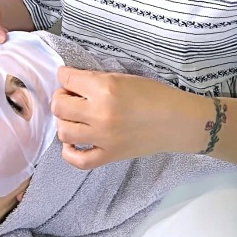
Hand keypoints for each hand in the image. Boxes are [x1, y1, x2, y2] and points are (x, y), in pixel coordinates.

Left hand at [52, 67, 205, 168]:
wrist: (177, 121)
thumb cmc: (154, 94)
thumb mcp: (122, 78)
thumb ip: (94, 80)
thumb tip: (70, 81)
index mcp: (105, 88)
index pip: (66, 79)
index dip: (64, 75)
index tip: (67, 76)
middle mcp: (100, 113)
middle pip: (59, 106)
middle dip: (61, 97)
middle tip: (71, 96)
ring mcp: (103, 138)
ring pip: (63, 131)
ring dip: (64, 122)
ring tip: (75, 117)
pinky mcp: (109, 155)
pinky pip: (78, 160)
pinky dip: (69, 152)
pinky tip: (74, 142)